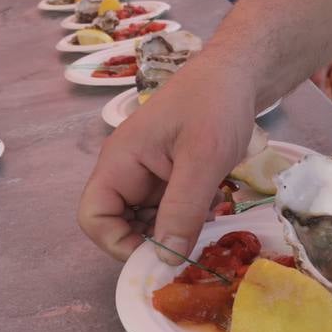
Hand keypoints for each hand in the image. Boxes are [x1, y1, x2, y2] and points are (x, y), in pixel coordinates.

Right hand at [78, 57, 256, 262]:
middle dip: (149, 242)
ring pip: (145, 222)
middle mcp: (126, 172)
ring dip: (171, 233)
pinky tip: (211, 211)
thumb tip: (166, 259)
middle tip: (189, 247)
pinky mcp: (168, 177)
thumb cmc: (215, 103)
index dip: (118, 243)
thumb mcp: (203, 158)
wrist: (238, 72)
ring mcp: (147, 175)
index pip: (93, 217)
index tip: (159, 254)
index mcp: (119, 162)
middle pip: (117, 225)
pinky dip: (185, 220)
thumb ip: (183, 209)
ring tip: (205, 225)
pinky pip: (166, 211)